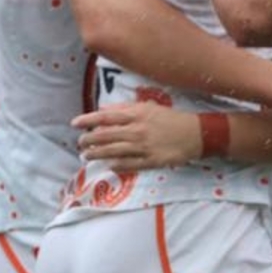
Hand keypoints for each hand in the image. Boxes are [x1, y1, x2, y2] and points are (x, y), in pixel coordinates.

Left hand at [72, 101, 199, 170]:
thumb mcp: (150, 107)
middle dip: (88, 140)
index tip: (75, 124)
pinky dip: (115, 165)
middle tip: (80, 143)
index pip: (106, 117)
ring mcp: (143, 147)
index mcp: (137, 114)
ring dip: (97, 154)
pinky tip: (108, 165)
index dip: (88, 120)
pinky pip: (127, 165)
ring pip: (113, 152)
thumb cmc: (172, 119)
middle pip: (105, 136)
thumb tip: (104, 110)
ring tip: (87, 156)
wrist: (196, 134)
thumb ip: (126, 108)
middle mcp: (138, 130)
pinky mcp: (151, 161)